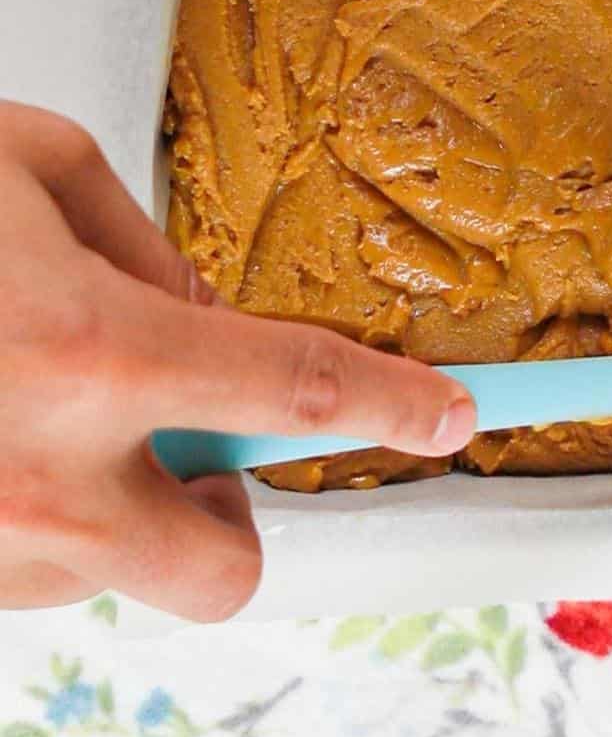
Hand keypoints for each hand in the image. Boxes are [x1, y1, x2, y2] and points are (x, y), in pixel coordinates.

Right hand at [0, 103, 475, 620]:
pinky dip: (27, 517)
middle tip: (199, 451)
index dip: (390, 404)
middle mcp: (40, 475)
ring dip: (107, 506)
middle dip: (234, 520)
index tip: (445, 415)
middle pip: (220, 568)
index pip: (293, 390)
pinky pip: (22, 570)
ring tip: (39, 411)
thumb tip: (196, 311)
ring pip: (108, 572)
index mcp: (87, 352)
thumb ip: (138, 243)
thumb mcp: (27, 165)